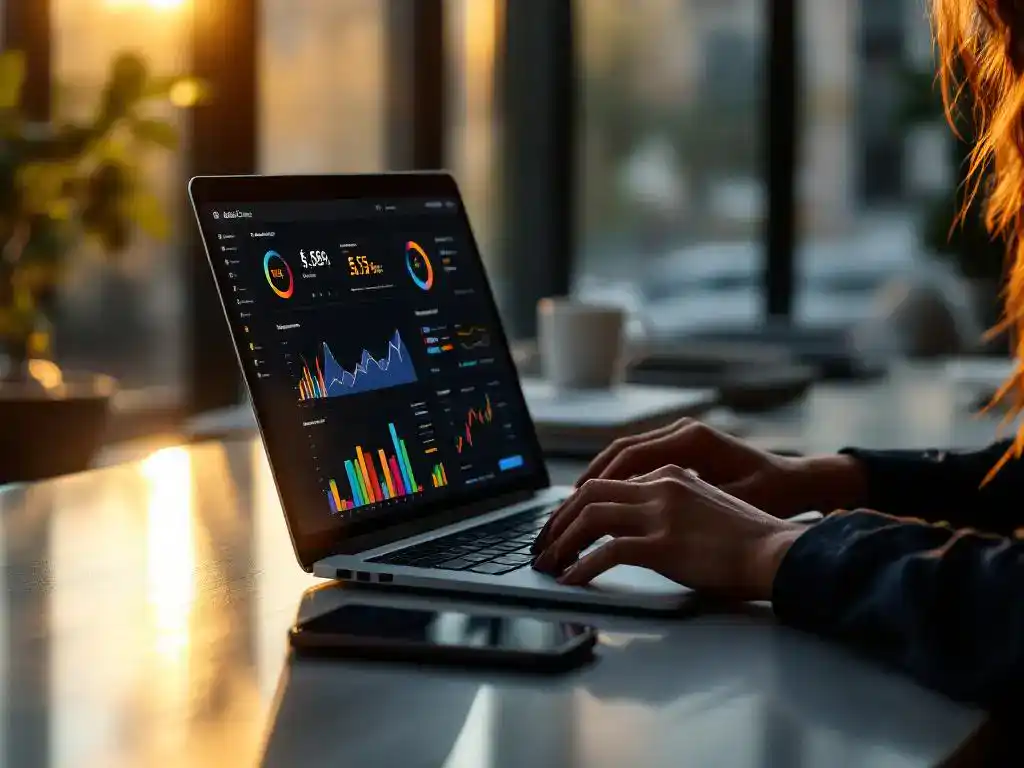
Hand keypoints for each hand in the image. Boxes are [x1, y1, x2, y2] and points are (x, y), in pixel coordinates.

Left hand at [532, 465, 804, 599]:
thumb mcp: (706, 506)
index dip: (578, 505)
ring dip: (562, 542)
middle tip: (542, 545)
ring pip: (590, 518)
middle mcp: (660, 486)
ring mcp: (660, 514)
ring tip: (548, 564)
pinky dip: (582, 567)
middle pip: (589, 494)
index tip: (562, 526)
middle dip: (558, 520)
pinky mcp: (663, 545)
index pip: (608, 482)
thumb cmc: (749, 540)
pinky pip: (607, 553)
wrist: (778, 552)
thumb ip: (672, 507)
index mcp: (670, 474)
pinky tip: (572, 580)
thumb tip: (640, 528)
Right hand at [572, 418, 865, 519]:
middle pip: (621, 451)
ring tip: (575, 506)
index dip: (600, 481)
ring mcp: (681, 437)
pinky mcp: (683, 450)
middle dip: (590, 479)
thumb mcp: (729, 501)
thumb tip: (642, 507)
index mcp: (691, 439)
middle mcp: (682, 432)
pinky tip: (604, 501)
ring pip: (626, 454)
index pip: (631, 456)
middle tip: (566, 508)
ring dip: (599, 478)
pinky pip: (639, 460)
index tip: (577, 504)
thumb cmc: (771, 495)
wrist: (798, 484)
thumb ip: (687, 500)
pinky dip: (618, 478)